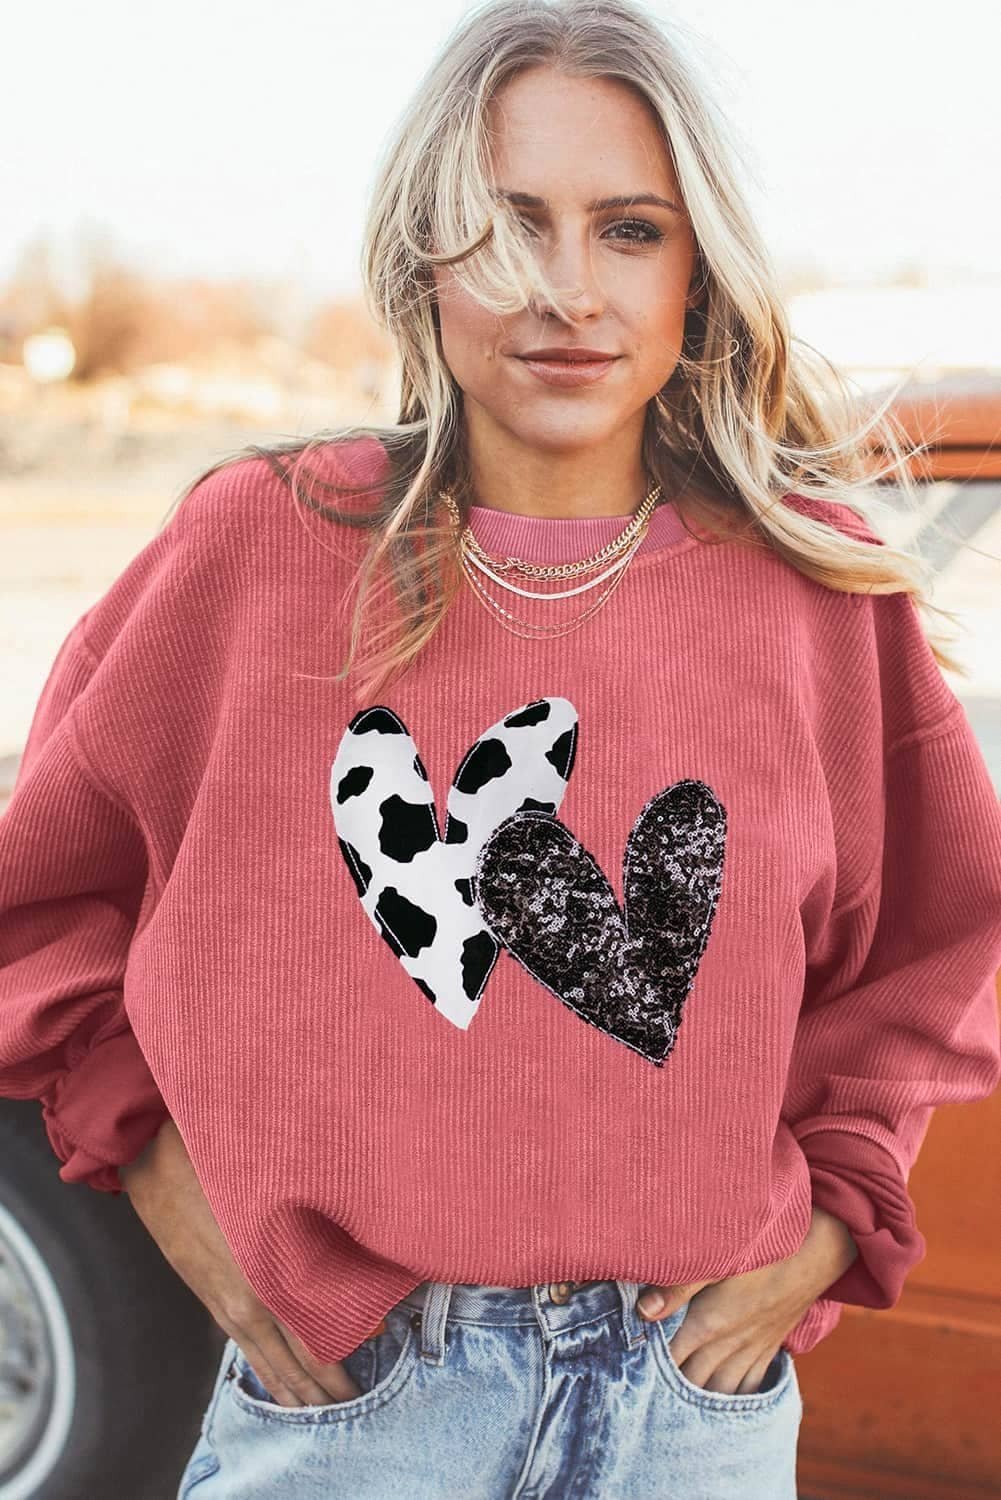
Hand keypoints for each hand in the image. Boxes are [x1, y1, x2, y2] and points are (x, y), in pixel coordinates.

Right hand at [119, 1119, 384, 1406]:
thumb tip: (359, 1260)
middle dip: (325, 1388)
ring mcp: (227, 1306)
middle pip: (295, 1362)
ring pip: (268, 1364)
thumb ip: (316, 1229)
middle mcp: (249, 1304)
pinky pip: (247, 1349)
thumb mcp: (277, 1195)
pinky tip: (280, 1385)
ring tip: (323, 1408)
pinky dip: (268, 1373)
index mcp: (269, 1278)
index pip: (315, 1337)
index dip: (346, 1354)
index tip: (377, 1359)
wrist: (158, 1164)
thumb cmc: (223, 1168)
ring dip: (296, 1389)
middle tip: (354, 1403)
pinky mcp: (212, 1300)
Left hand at [634, 1205, 858, 1394]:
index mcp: (709, 1324)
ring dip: (704, 1406)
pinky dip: (737, 1398)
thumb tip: (644, 1312)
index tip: (632, 1388)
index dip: (651, 1375)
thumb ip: (677, 1286)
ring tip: (682, 1422)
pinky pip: (751, 1383)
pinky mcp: (769, 1344)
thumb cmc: (762, 1250)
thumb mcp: (716, 1260)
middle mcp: (730, 1344)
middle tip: (649, 1412)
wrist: (816, 1251)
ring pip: (723, 1390)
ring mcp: (752, 1348)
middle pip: (694, 1383)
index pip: (672, 1360)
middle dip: (672, 1399)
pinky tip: (729, 1408)